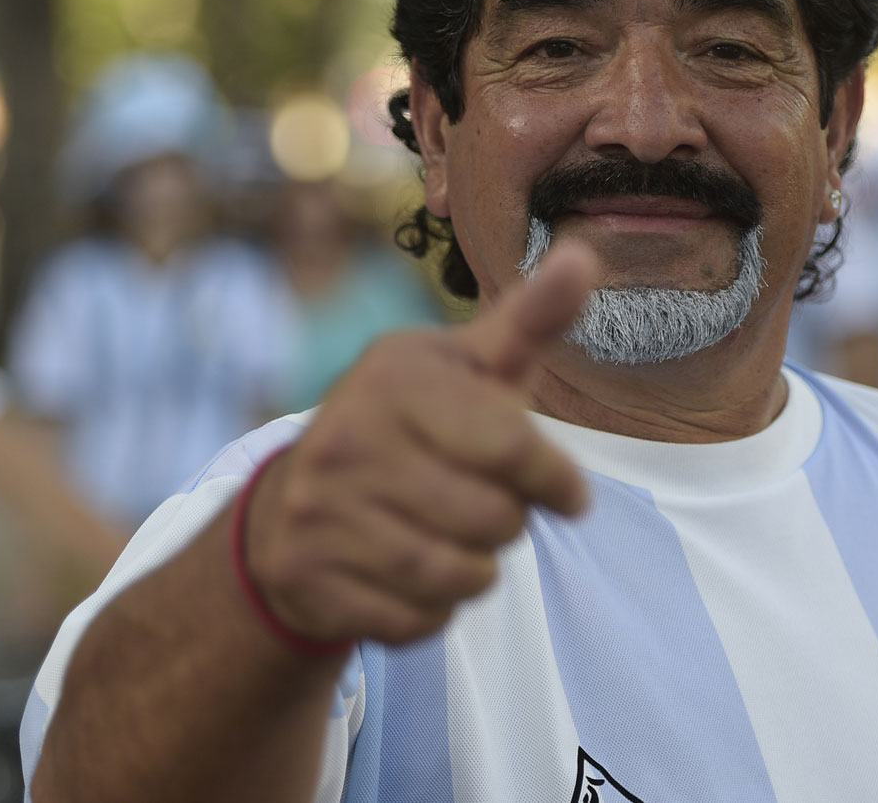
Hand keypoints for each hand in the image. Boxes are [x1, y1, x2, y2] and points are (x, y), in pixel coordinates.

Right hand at [243, 241, 597, 646]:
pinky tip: (412, 574)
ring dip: (477, 569)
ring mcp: (320, 511)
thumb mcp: (467, 364)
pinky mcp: (309, 579)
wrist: (293, 503)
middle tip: (487, 506)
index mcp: (395, 377)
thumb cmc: (413, 424)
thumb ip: (530, 318)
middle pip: (494, 521)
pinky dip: (434, 611)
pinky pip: (418, 623)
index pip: (512, 446)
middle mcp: (347, 439)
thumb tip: (584, 254)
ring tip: (455, 538)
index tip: (571, 495)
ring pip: (460, 577)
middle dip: (510, 522)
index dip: (558, 480)